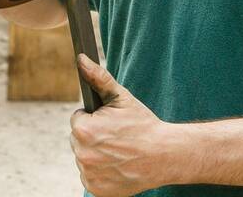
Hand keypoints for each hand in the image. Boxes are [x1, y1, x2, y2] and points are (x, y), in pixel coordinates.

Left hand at [70, 54, 173, 195]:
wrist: (164, 155)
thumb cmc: (143, 124)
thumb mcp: (121, 97)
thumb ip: (98, 77)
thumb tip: (81, 59)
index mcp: (83, 129)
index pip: (77, 119)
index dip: (95, 118)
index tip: (112, 123)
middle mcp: (82, 154)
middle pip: (78, 139)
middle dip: (93, 136)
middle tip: (117, 137)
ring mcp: (88, 174)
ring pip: (85, 158)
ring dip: (96, 154)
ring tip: (119, 151)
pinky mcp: (96, 189)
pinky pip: (91, 176)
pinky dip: (101, 172)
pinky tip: (117, 166)